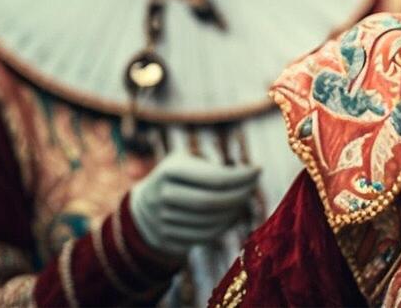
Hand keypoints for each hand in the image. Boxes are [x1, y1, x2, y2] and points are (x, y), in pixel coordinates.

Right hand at [128, 152, 260, 257]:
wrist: (142, 206)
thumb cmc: (178, 176)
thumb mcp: (187, 161)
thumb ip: (214, 166)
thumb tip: (249, 175)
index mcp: (169, 170)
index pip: (214, 178)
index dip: (241, 177)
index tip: (258, 170)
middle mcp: (162, 196)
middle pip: (212, 202)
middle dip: (239, 196)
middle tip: (253, 187)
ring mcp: (161, 221)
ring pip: (209, 222)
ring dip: (234, 212)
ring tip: (244, 200)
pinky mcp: (166, 240)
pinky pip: (202, 237)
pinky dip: (223, 228)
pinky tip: (232, 216)